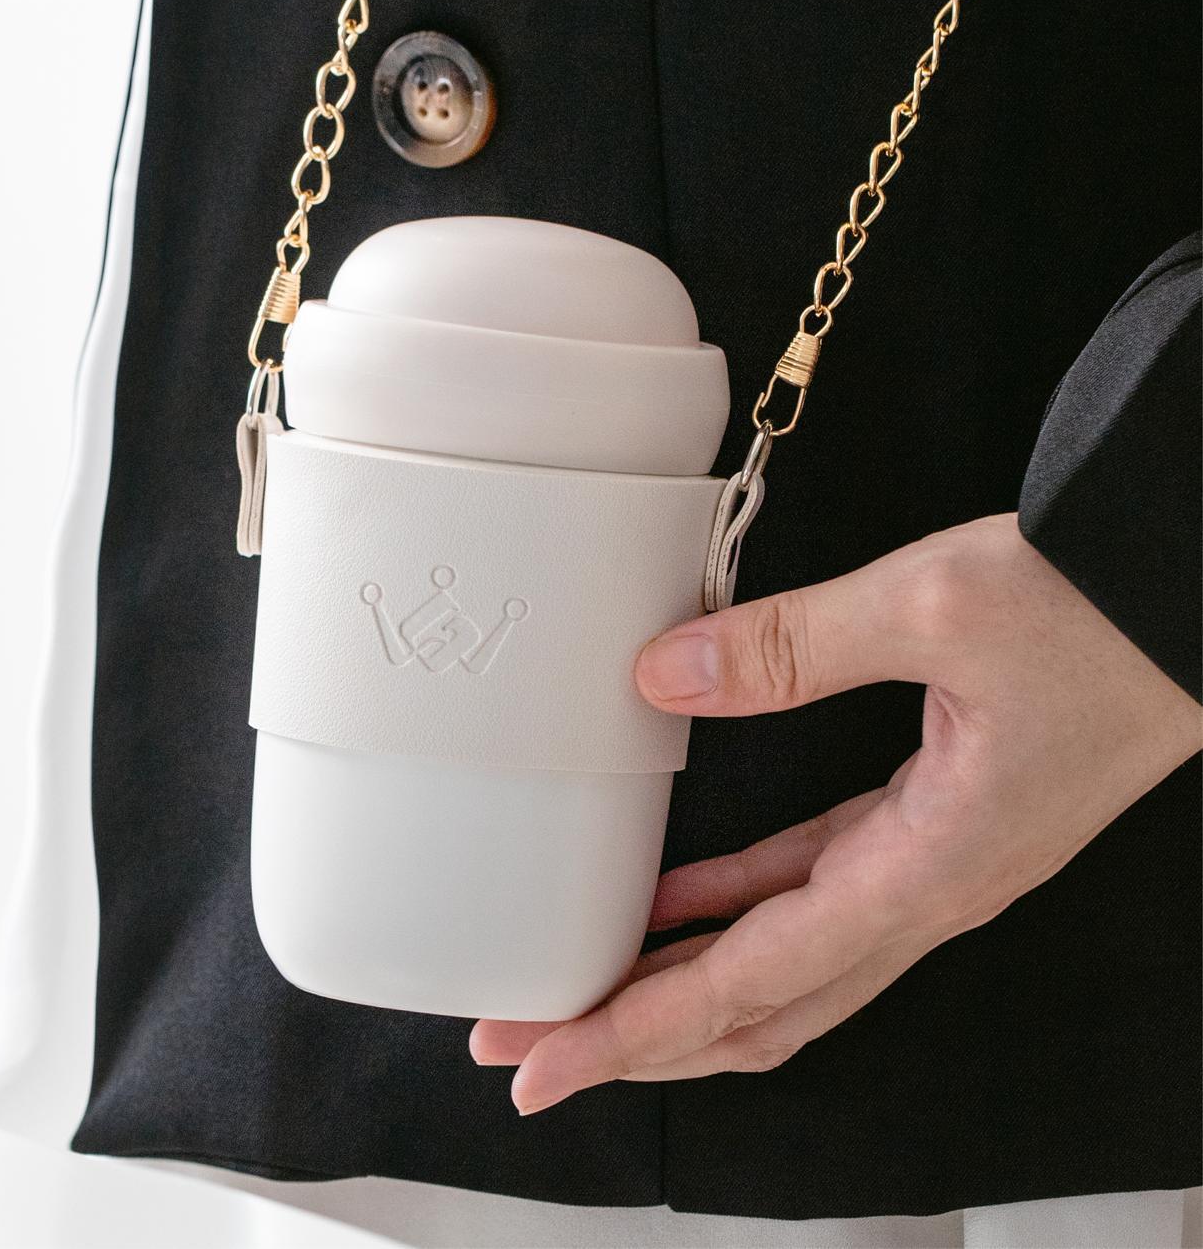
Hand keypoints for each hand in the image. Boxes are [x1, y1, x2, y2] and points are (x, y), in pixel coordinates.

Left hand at [471, 514, 1200, 1114]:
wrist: (1188, 597)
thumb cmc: (1097, 610)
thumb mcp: (932, 607)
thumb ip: (788, 648)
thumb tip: (660, 677)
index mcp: (929, 870)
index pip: (753, 983)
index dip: (639, 1031)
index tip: (547, 1066)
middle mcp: (926, 895)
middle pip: (756, 1006)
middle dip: (634, 1034)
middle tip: (526, 1043)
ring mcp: (929, 869)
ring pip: (781, 967)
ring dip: (677, 984)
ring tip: (581, 991)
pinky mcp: (928, 829)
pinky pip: (809, 896)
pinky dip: (732, 911)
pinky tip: (673, 901)